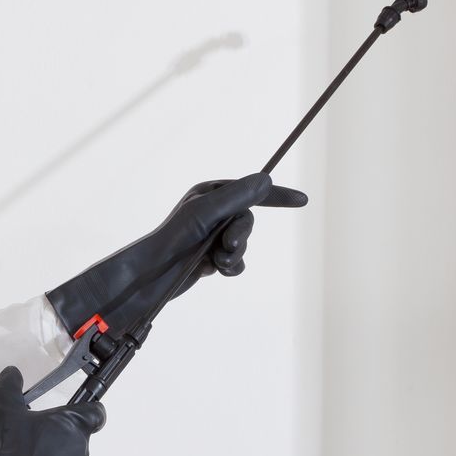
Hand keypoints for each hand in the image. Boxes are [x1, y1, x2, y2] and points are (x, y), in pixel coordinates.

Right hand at [0, 367, 107, 455]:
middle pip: (78, 442)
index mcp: (71, 425)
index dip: (89, 411)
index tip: (80, 411)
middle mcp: (80, 450)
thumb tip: (12, 372)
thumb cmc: (14, 449)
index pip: (96, 413)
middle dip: (59, 442)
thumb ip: (9, 387)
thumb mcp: (4, 409)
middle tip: (34, 443)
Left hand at [47, 173, 307, 337]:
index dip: (277, 195)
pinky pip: (237, 262)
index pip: (251, 190)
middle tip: (226, 244)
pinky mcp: (210, 258)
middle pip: (249, 221)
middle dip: (242, 235)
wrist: (152, 276)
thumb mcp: (207, 212)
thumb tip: (265, 179)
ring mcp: (212, 236)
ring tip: (215, 261)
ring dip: (234, 255)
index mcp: (210, 194)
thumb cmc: (173, 239)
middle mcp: (212, 212)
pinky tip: (215, 271)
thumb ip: (237, 197)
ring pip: (244, 244)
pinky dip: (230, 268)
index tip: (302, 200)